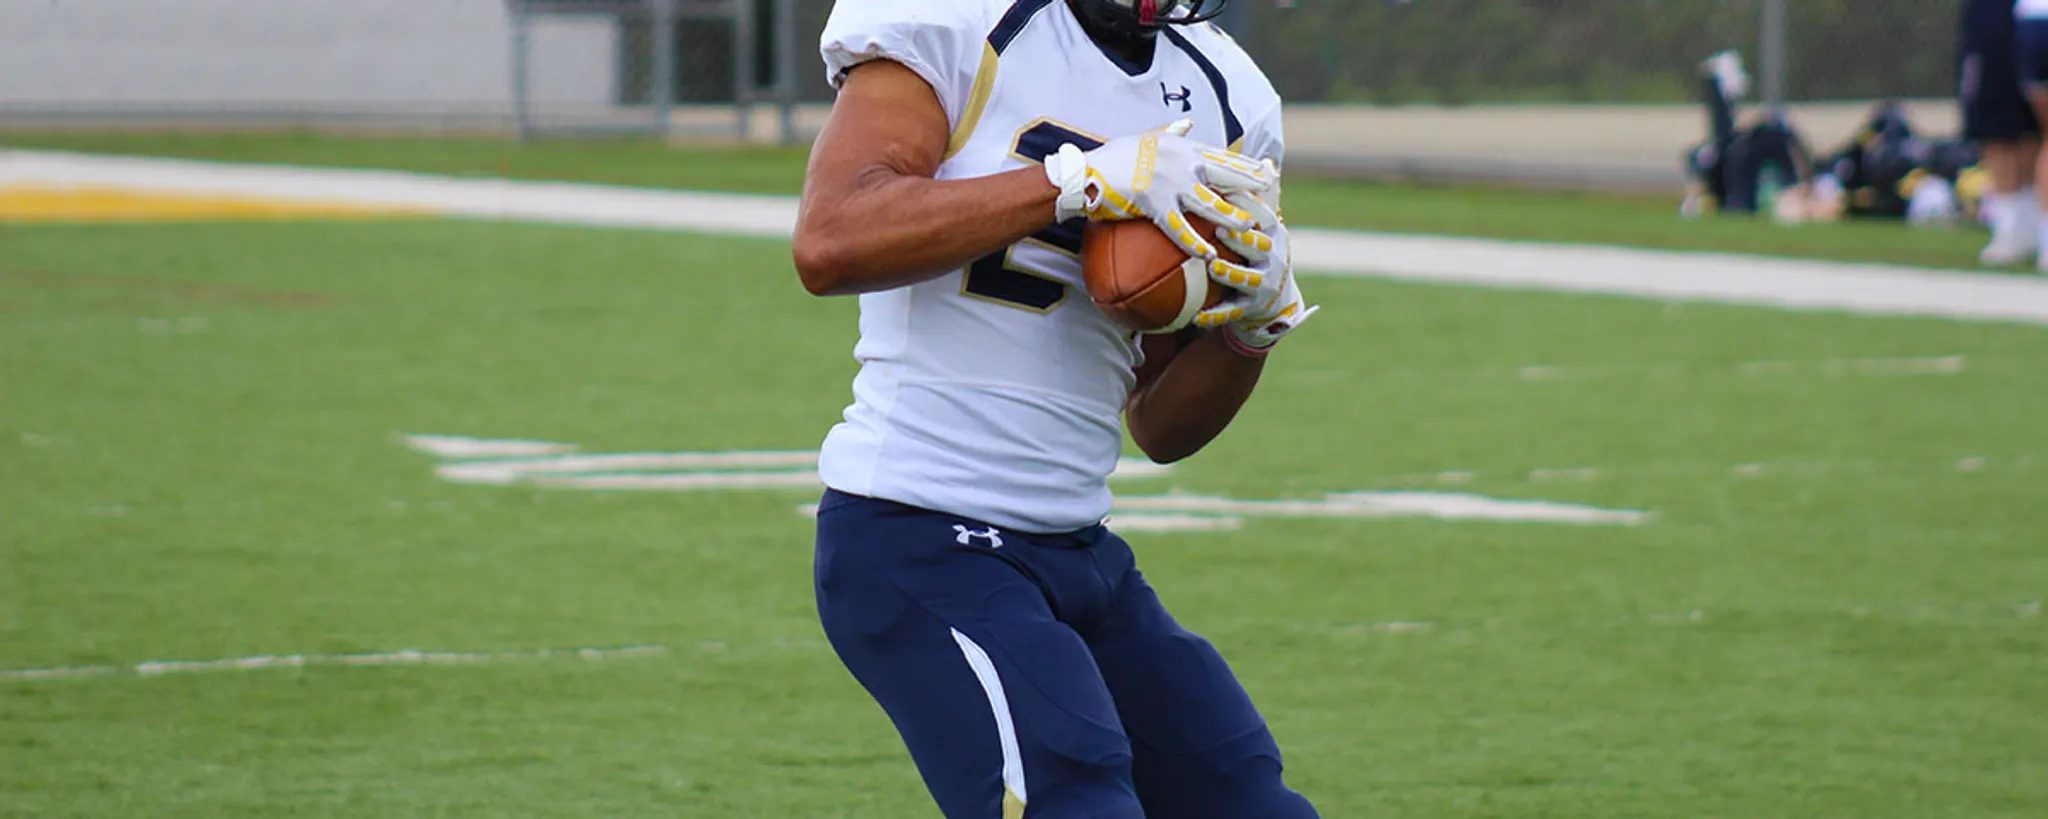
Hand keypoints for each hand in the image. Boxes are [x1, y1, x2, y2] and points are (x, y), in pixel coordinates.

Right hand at [1043, 119, 1276, 258]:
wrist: (1087, 171)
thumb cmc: (1115, 156)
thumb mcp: (1147, 137)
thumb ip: (1172, 132)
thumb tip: (1189, 122)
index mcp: (1182, 148)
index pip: (1222, 157)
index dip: (1246, 165)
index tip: (1267, 171)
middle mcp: (1181, 163)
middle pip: (1225, 176)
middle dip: (1251, 187)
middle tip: (1272, 199)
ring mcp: (1169, 183)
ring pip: (1208, 203)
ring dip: (1230, 217)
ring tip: (1248, 229)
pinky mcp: (1154, 204)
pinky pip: (1178, 227)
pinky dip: (1193, 242)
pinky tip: (1207, 256)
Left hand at [1193, 190, 1317, 349]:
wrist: (1272, 299)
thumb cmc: (1256, 251)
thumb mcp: (1260, 225)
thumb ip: (1253, 197)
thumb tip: (1263, 161)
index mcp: (1274, 234)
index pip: (1264, 216)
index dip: (1249, 205)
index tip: (1228, 191)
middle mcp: (1274, 258)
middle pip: (1259, 246)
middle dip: (1242, 239)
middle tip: (1220, 229)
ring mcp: (1264, 284)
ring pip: (1247, 279)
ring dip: (1231, 273)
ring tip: (1213, 267)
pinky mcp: (1251, 308)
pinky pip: (1230, 312)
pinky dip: (1214, 315)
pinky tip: (1196, 317)